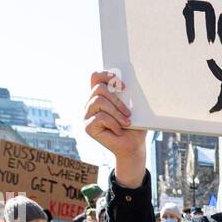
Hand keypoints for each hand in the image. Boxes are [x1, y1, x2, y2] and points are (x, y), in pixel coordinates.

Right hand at [85, 70, 146, 187]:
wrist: (133, 145)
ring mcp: (87, 115)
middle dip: (116, 99)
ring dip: (116, 112)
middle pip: (98, 88)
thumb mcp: (133, 106)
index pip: (95, 77)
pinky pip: (100, 117)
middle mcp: (90, 103)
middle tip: (128, 112)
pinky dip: (114, 124)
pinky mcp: (87, 126)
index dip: (107, 75)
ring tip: (126, 122)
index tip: (124, 86)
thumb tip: (127, 83)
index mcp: (100, 95)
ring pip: (99, 101)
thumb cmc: (134, 126)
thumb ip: (127, 94)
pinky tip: (118, 130)